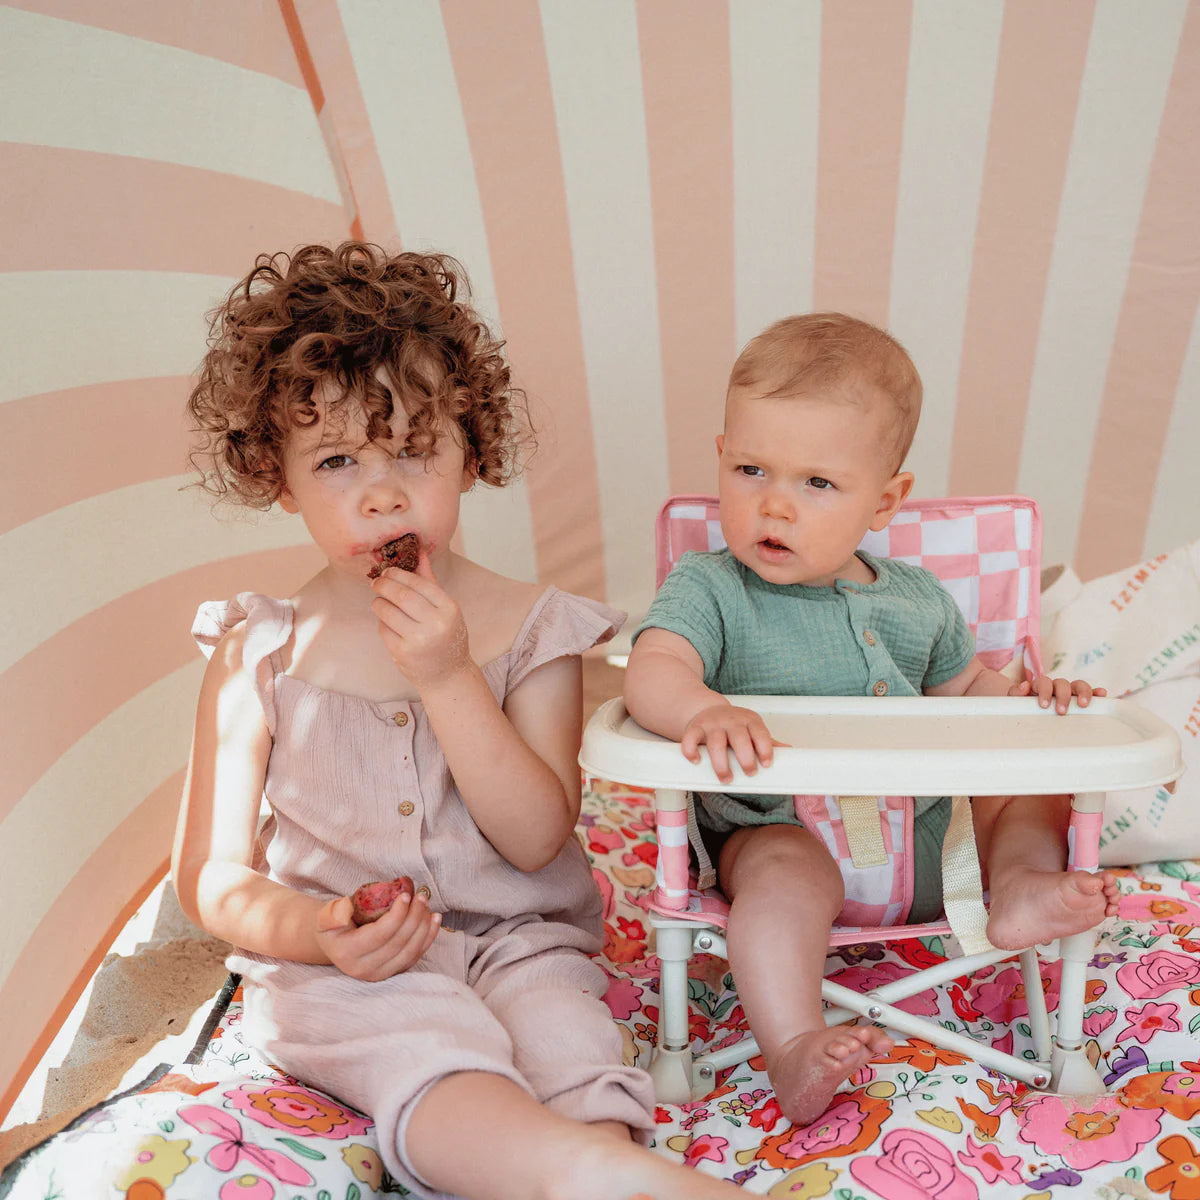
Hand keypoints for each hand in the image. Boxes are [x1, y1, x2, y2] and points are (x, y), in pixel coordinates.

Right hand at [315, 888, 440, 980]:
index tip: (406, 895)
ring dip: (423, 928)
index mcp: (346, 952)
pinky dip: (427, 938)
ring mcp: (378, 975)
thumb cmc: (334, 922)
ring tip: (428, 906)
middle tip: (421, 897)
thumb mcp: (329, 915)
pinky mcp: (391, 973)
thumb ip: (339, 912)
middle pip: (398, 944)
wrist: (334, 942)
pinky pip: (414, 957)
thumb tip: (352, 906)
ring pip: (409, 953)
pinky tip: (434, 920)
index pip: (380, 934)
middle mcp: (362, 969)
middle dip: (414, 918)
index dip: (397, 915)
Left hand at [371, 551, 471, 687]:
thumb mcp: (445, 609)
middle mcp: (435, 624)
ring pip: (387, 611)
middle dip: (384, 584)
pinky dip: (382, 622)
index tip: (388, 571)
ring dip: (378, 603)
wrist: (447, 675)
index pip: (419, 583)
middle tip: (376, 581)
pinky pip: (383, 629)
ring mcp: (418, 640)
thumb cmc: (446, 637)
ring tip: (380, 601)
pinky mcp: (402, 653)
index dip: (399, 574)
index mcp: (449, 609)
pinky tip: (388, 622)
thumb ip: (430, 582)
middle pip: (401, 595)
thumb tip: (419, 553)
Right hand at [681, 703, 782, 783]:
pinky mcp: (695, 727)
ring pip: (716, 742)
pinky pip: (690, 738)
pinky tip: (697, 761)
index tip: (767, 764)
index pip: (760, 733)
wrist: (709, 709)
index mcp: (749, 720)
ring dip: (721, 763)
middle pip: (739, 738)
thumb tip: (789, 752)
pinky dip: (691, 751)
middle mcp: (730, 720)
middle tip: (750, 773)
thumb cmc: (734, 725)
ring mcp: (712, 723)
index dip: (765, 749)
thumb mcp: (753, 729)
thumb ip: (767, 741)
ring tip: (726, 778)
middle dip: (746, 758)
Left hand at [1009, 674, 1106, 713]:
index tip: (1043, 705)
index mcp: (1041, 685)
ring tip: (1083, 705)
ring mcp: (1071, 692)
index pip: (1044, 681)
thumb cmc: (1024, 706)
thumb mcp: (1015, 700)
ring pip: (1079, 685)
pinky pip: (1092, 693)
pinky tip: (1102, 695)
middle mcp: (1057, 686)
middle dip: (1063, 696)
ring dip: (1083, 693)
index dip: (1044, 691)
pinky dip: (1097, 692)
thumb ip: (1015, 692)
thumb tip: (1025, 686)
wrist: (1029, 712)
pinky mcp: (1082, 699)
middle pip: (1063, 683)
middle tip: (1061, 711)